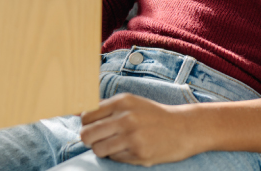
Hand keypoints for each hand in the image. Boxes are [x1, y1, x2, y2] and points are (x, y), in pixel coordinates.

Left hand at [80, 93, 198, 165]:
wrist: (184, 128)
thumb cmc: (154, 115)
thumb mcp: (131, 103)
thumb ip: (106, 108)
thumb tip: (77, 114)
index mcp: (122, 102)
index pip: (86, 115)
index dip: (85, 124)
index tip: (92, 127)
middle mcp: (125, 118)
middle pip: (86, 134)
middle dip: (88, 139)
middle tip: (98, 139)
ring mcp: (132, 137)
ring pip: (98, 149)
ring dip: (102, 149)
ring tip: (115, 145)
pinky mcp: (139, 154)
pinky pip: (114, 158)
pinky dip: (117, 156)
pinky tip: (130, 149)